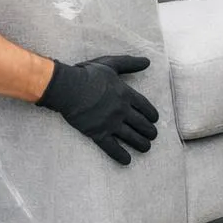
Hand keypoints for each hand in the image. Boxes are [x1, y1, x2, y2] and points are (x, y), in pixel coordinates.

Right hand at [38, 55, 159, 165]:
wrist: (68, 88)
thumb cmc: (88, 74)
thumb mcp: (111, 64)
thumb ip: (130, 63)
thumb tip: (147, 61)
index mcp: (125, 94)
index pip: (145, 107)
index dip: (151, 115)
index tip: (154, 120)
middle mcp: (121, 111)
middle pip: (141, 124)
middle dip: (149, 131)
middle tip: (153, 136)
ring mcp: (110, 123)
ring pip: (131, 137)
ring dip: (141, 144)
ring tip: (146, 148)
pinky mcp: (98, 133)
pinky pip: (112, 148)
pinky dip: (120, 155)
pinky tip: (127, 161)